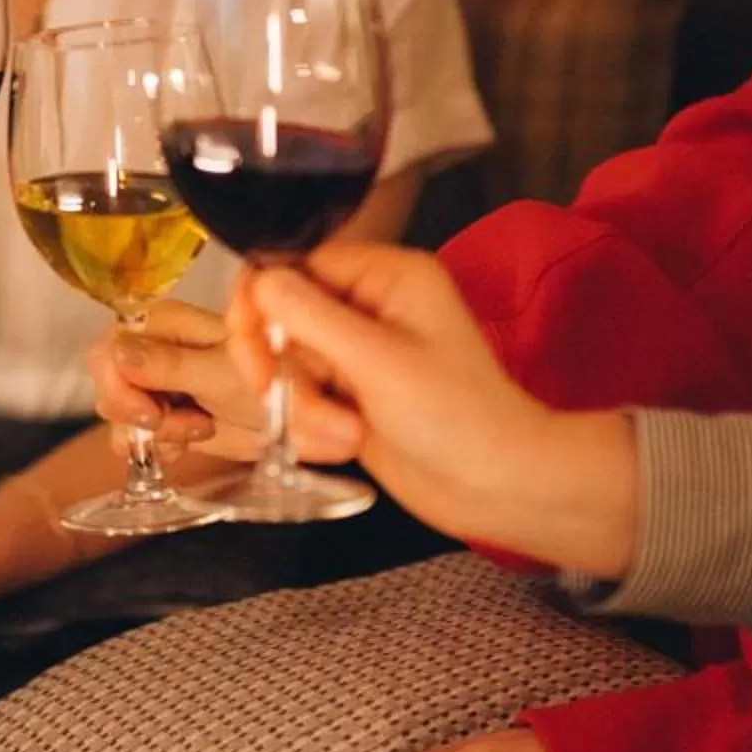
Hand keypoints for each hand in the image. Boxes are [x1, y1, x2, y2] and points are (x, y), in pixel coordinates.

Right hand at [87, 300, 267, 459]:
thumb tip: (119, 352)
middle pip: (105, 380)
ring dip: (149, 433)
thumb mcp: (220, 372)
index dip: (120, 385)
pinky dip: (152, 448)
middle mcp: (154, 349)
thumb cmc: (272, 380)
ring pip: (115, 412)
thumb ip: (168, 364)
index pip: (109, 348)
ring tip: (195, 430)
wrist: (302, 418)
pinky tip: (182, 447)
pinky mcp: (167, 417)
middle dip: (133, 412)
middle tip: (172, 423)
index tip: (151, 411)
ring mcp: (158, 384)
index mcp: (164, 323)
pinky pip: (132, 435)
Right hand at [231, 245, 634, 576]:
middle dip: (284, 368)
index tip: (253, 350)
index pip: (296, 264)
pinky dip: (313, 429)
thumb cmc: (455, 416)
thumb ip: (311, 316)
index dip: (262, 303)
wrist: (497, 487)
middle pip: (281, 317)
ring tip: (348, 435)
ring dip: (305, 408)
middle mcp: (369, 308)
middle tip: (274, 397)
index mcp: (386, 277)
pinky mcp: (352, 399)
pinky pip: (302, 402)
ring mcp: (359, 356)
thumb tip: (259, 280)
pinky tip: (347, 448)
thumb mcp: (378, 361)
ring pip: (288, 367)